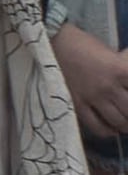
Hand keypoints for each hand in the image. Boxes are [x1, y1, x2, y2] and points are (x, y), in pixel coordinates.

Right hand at [61, 21, 127, 140]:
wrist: (54, 44)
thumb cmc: (86, 45)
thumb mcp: (114, 55)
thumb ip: (125, 69)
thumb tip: (127, 79)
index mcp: (122, 70)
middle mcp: (109, 87)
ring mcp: (92, 98)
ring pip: (118, 121)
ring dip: (125, 124)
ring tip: (125, 123)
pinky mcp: (77, 105)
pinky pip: (96, 125)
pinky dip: (108, 131)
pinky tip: (112, 129)